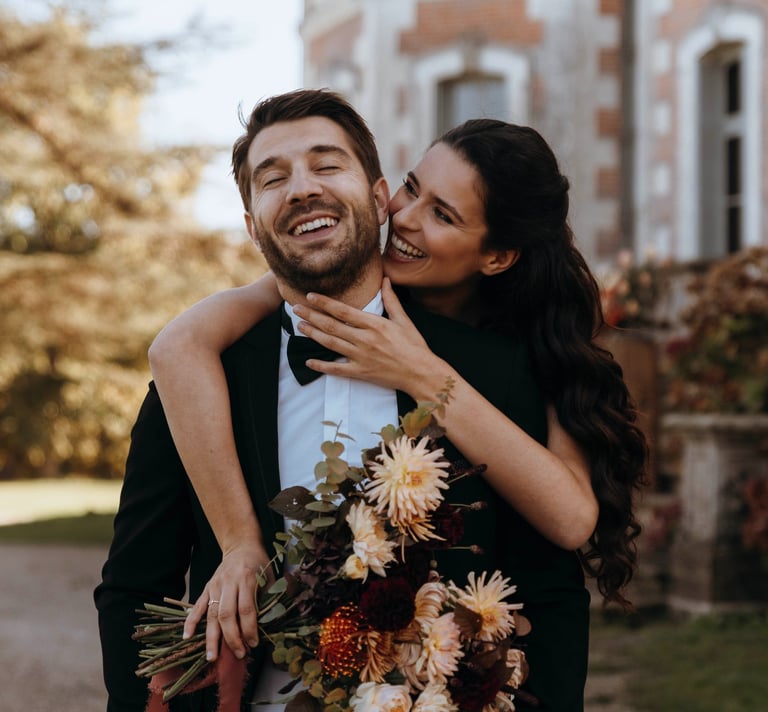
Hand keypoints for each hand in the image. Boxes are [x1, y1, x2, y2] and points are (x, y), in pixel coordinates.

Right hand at [184, 540, 272, 661]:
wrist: (242, 546)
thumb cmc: (259, 564)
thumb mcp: (269, 577)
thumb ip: (267, 599)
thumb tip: (266, 627)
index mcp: (247, 578)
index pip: (246, 609)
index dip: (249, 629)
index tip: (254, 643)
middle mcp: (229, 582)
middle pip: (227, 614)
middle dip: (232, 638)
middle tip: (238, 654)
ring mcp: (215, 585)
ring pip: (211, 614)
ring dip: (212, 637)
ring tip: (212, 657)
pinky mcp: (206, 587)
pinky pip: (197, 606)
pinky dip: (191, 622)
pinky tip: (187, 637)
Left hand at [293, 278, 449, 396]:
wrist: (421, 373)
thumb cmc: (415, 346)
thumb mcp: (404, 320)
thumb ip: (391, 300)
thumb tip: (386, 279)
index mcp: (374, 324)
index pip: (343, 310)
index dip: (324, 303)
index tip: (310, 296)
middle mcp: (364, 339)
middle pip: (332, 325)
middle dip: (312, 316)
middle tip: (296, 308)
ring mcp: (361, 357)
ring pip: (331, 343)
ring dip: (313, 334)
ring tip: (300, 326)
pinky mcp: (361, 373)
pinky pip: (337, 369)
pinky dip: (322, 365)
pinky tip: (309, 361)